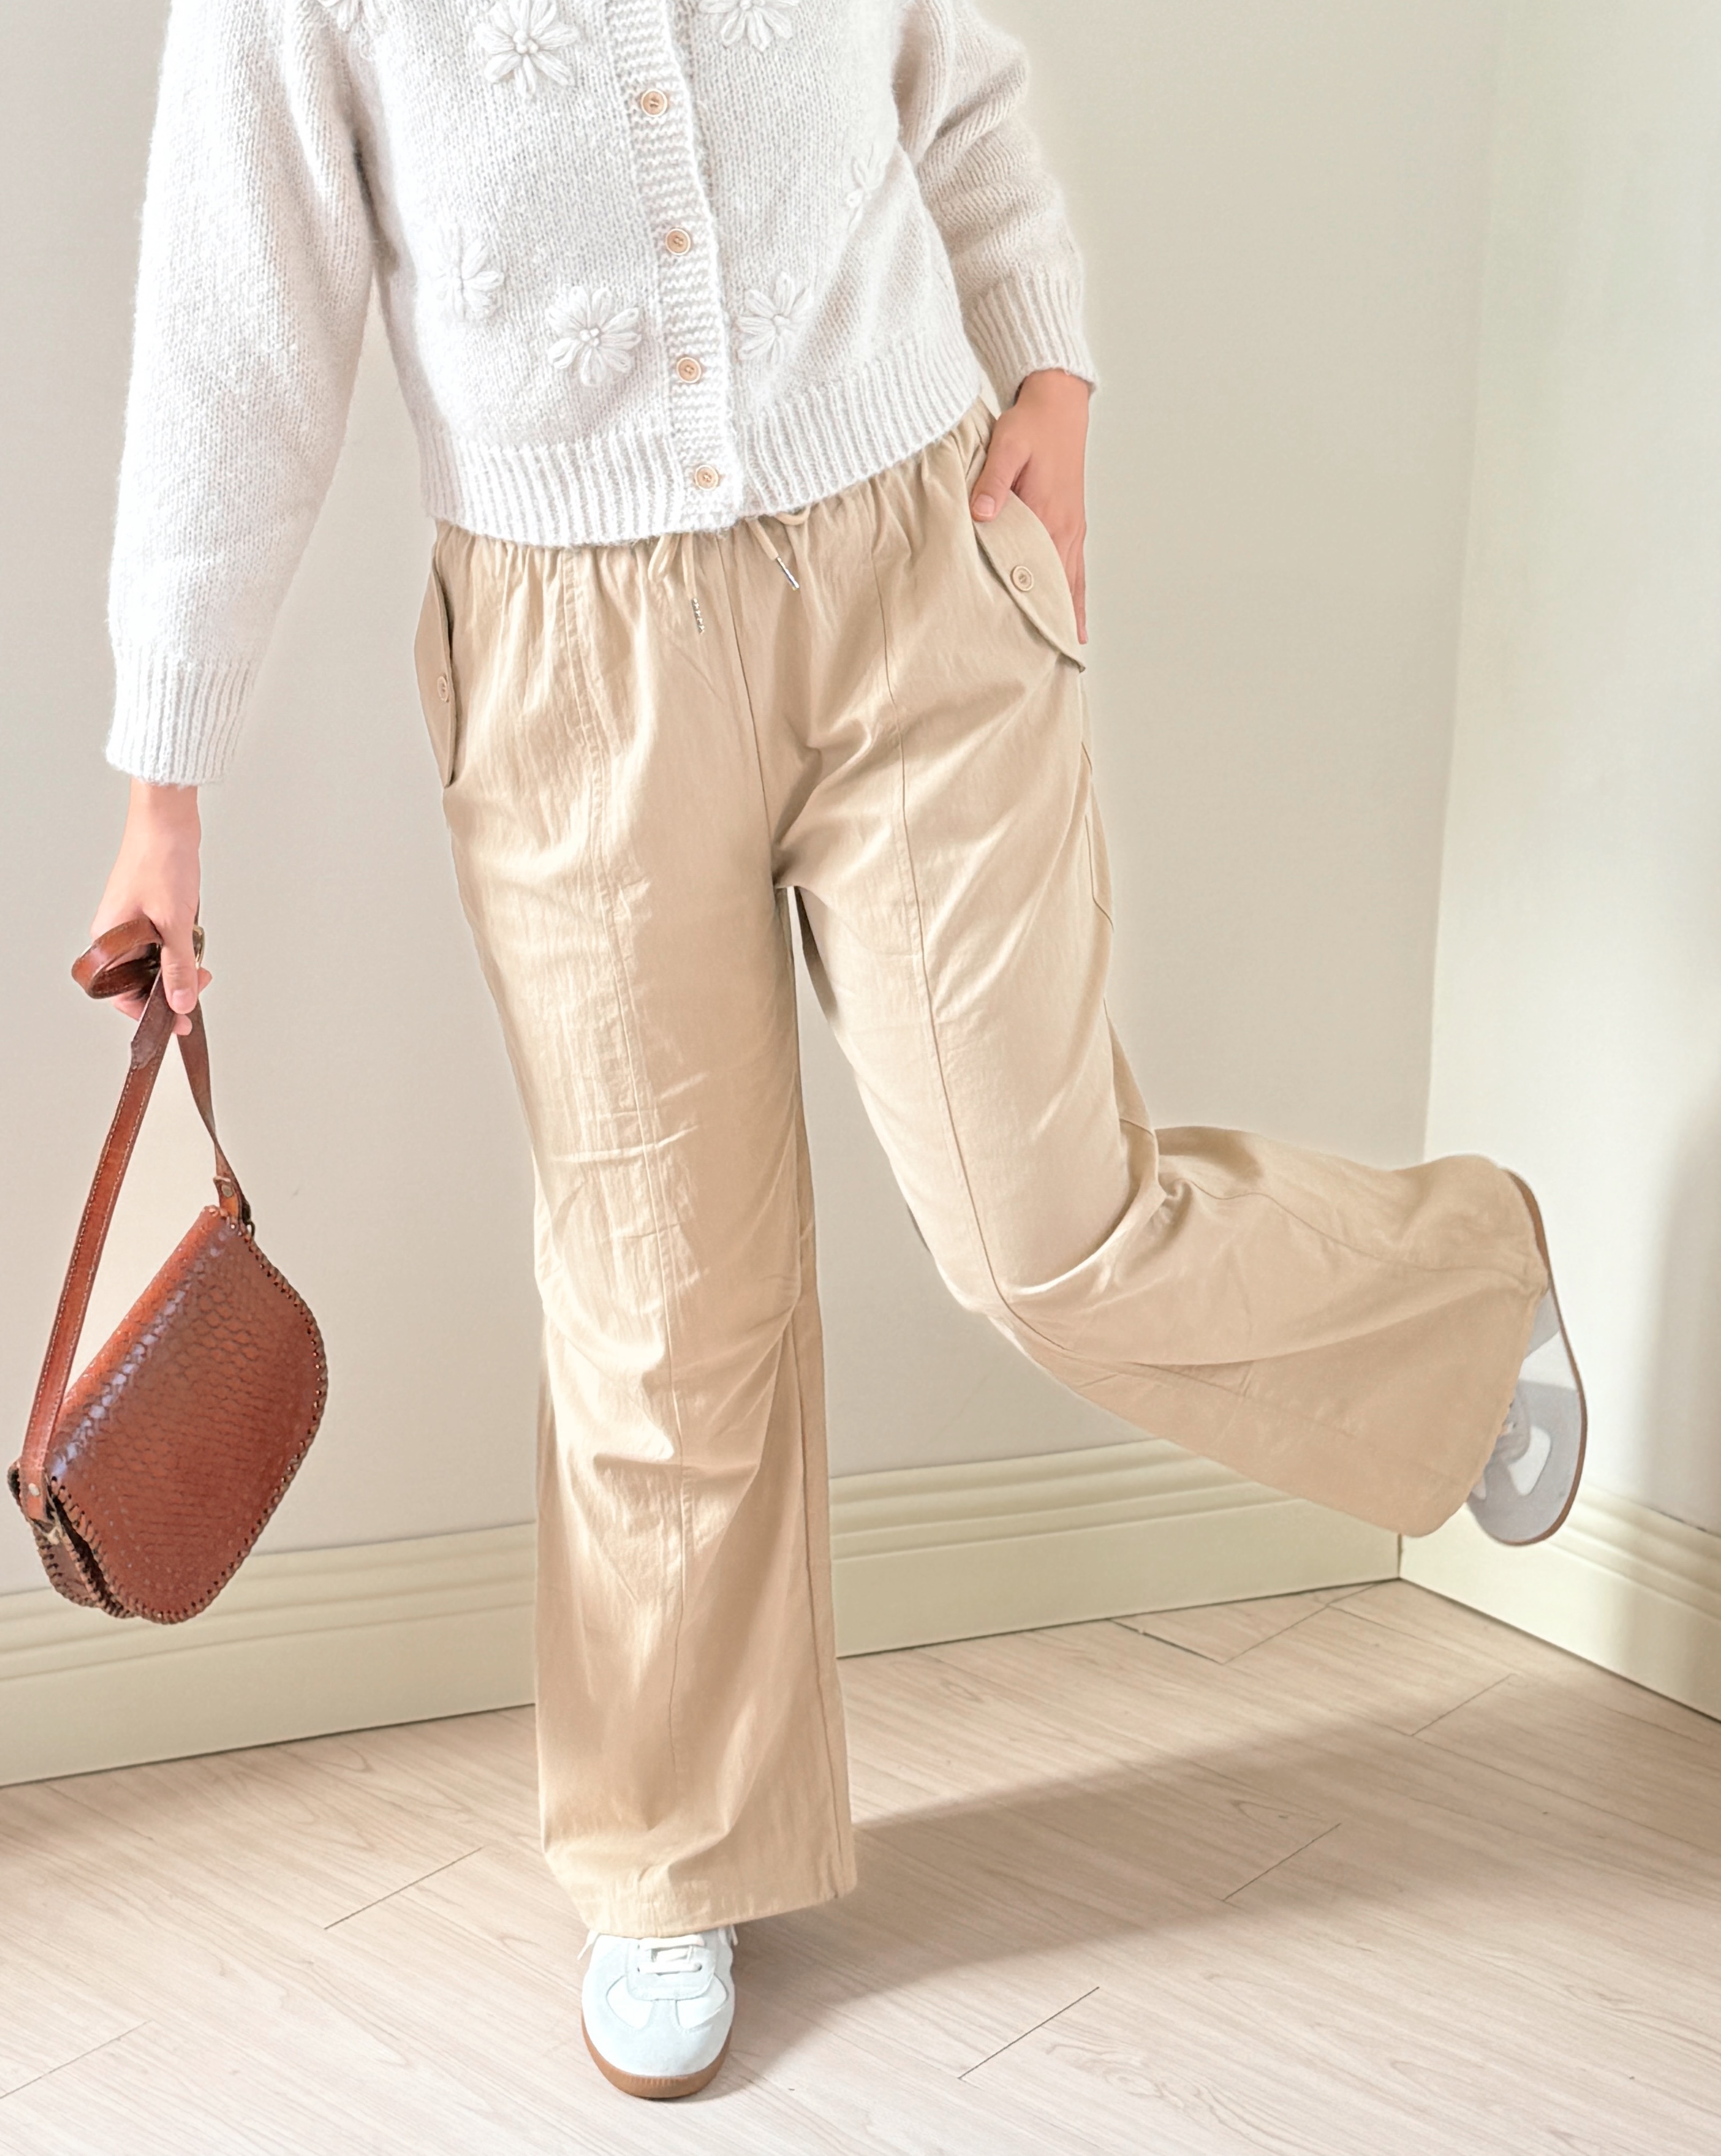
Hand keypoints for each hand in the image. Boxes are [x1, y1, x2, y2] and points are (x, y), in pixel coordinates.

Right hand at [91, 780, 210, 1034]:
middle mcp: (116, 933)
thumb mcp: (174, 923)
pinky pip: (163, 943)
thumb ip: (178, 966)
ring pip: (153, 961)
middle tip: (200, 987)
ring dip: (178, 968)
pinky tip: (195, 945)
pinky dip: (180, 949)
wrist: (168, 820)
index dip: (149, 1011)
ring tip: (201, 965)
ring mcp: (132, 923)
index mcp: (108, 939)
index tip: (177, 1021)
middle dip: (169, 988)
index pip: (121, 992)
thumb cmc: (161, 861)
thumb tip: (181, 1002)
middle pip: (139, 979)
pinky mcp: (150, 911)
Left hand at [969, 368, 1091, 641]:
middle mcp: (1064, 528)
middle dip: (1055, 624)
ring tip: (1066, 652)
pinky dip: (1077, 597)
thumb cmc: (1030, 424)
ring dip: (1069, 616)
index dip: (1035, 608)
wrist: (1058, 402)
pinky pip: (1077, 569)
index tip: (1031, 642)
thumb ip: (992, 481)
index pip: (1040, 573)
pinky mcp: (1072, 523)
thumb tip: (981, 513)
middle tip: (1049, 664)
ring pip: (1073, 583)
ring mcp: (1072, 528)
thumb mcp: (1006, 445)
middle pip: (1061, 587)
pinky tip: (1076, 618)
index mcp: (1047, 515)